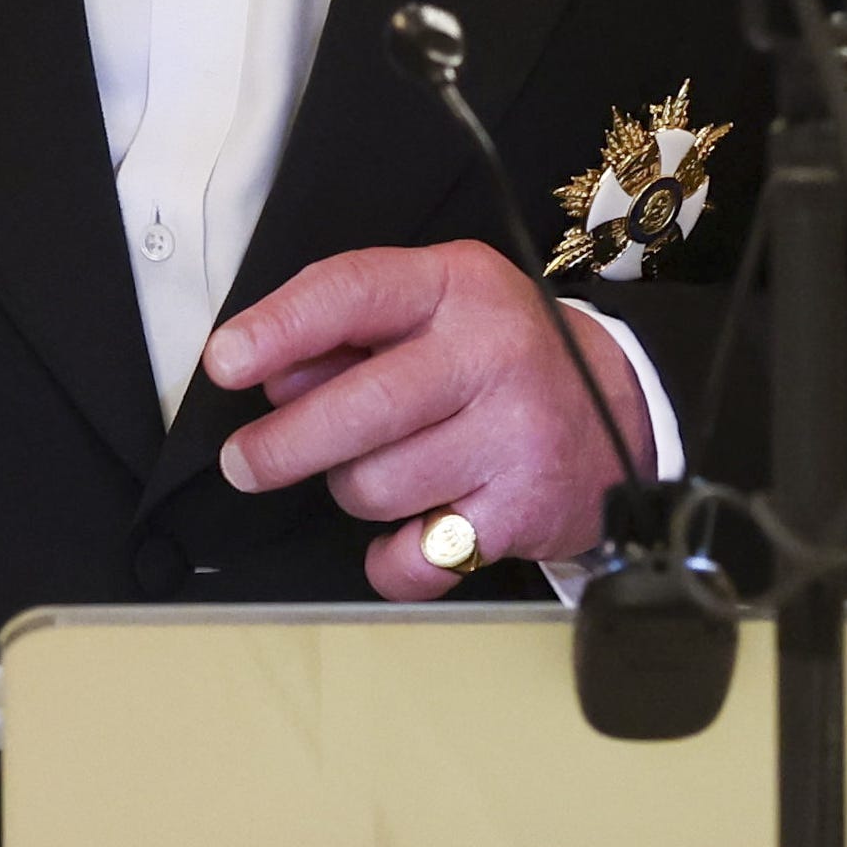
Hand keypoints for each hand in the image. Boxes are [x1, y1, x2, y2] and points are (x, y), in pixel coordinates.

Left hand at [206, 243, 637, 597]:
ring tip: (387, 473)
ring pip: (376, 486)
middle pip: (360, 408)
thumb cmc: (499, 360)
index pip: (353, 293)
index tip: (224, 363)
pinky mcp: (523, 510)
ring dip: (355, 491)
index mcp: (457, 287)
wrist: (622, 414)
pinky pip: (415, 556)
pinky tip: (410, 532)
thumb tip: (270, 377)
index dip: (279, 329)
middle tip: (247, 462)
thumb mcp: (436, 310)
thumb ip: (352, 333)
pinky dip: (392, 559)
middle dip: (282, 445)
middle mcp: (492, 354)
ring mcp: (514, 435)